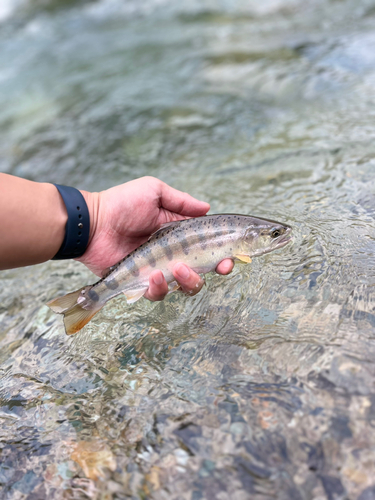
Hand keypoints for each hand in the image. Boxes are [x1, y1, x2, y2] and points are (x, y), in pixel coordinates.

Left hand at [78, 176, 233, 299]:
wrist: (93, 222)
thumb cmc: (121, 204)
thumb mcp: (154, 192)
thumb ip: (181, 201)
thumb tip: (207, 207)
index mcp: (178, 235)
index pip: (206, 248)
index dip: (222, 255)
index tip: (230, 258)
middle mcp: (172, 255)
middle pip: (202, 272)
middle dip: (214, 272)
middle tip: (217, 268)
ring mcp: (157, 271)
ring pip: (184, 287)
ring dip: (188, 280)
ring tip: (177, 268)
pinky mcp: (141, 284)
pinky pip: (158, 294)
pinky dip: (159, 288)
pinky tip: (154, 275)